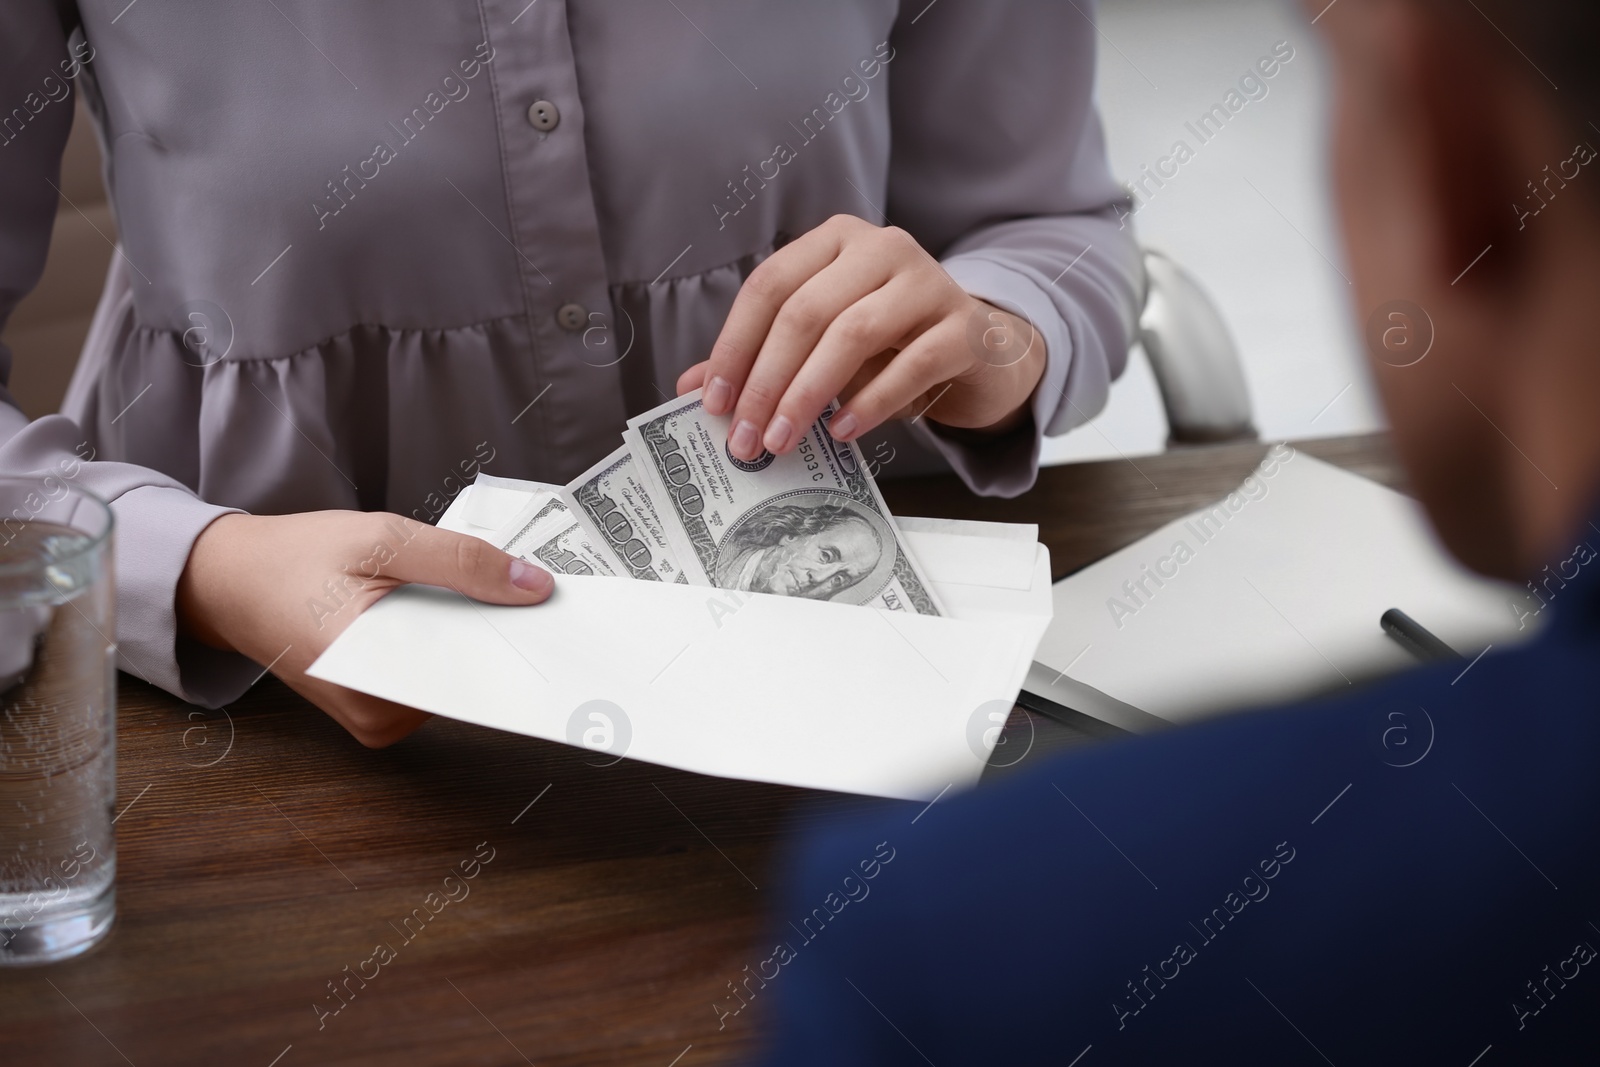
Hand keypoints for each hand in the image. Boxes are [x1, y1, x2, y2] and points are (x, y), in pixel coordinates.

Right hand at [176, 511, 553, 746]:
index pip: (472, 674)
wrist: (231, 582)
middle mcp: (377, 715)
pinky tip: (459, 617)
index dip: (523, 648)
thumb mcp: (382, 540)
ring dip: (477, 641)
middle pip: (471, 680)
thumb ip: (459, 561)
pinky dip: (453, 648)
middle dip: (505, 639)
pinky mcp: (381, 712)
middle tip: (541, 602)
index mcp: (372, 676)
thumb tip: (532, 588)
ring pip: (458, 681)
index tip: (569, 632)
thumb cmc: (296, 559)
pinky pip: (438, 681)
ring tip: (492, 603)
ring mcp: (380, 720)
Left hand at [676, 214, 1046, 459]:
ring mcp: (928, 281)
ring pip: (854, 333)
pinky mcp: (964, 326)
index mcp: (835, 240)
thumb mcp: (823, 344)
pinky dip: (871, 401)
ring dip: (809, 393)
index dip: (734, 345)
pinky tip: (842, 431)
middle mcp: (882, 247)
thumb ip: (762, 357)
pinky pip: (911, 364)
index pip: (769, 285)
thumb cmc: (890, 344)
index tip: (713, 402)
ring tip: (783, 439)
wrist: (980, 348)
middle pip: (806, 311)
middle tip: (746, 437)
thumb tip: (691, 388)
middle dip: (767, 380)